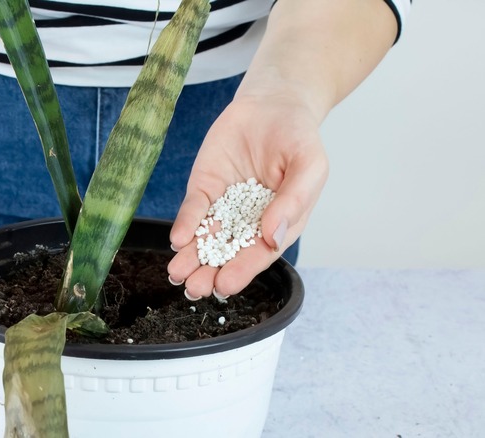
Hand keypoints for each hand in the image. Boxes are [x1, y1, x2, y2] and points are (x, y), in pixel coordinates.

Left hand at [168, 92, 328, 298]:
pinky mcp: (205, 188)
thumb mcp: (309, 166)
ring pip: (206, 238)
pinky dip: (185, 224)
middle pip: (228, 253)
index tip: (225, 284)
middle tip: (195, 288)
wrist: (273, 103)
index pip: (260, 253)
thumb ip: (294, 201)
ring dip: (192, 258)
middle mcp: (250, 222)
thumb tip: (272, 237)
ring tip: (177, 274)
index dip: (243, 270)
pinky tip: (178, 239)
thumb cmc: (298, 138)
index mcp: (281, 224)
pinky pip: (194, 210)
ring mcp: (225, 206)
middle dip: (211, 272)